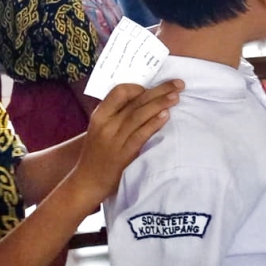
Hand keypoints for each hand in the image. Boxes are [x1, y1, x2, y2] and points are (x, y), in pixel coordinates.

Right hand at [70, 80, 182, 209]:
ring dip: (160, 103)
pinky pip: (141, 134)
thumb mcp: (100, 129)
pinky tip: (166, 115)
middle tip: (178, 83)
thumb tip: (142, 98)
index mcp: (100, 115)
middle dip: (159, 90)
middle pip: (135, 101)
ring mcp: (115, 139)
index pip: (119, 92)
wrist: (87, 181)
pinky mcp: (124, 154)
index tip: (153, 87)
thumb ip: (116, 114)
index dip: (138, 87)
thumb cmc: (97, 153)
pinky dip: (154, 123)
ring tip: (176, 96)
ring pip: (140, 115)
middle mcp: (107, 124)